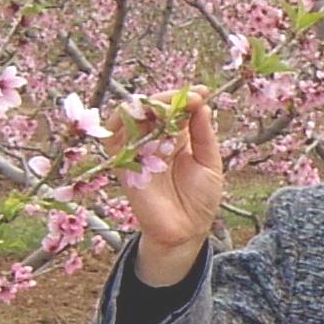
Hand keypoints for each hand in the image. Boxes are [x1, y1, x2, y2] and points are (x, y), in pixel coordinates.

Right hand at [105, 85, 223, 284]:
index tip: (202, 92)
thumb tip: (202, 104)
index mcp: (178, 137)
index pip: (176, 109)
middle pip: (152, 108)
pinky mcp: (123, 164)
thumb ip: (204, 135)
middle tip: (189, 98)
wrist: (187, 231)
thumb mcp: (210, 163)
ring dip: (149, 105)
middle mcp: (155, 140)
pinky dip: (122, 120)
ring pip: (132, 116)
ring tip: (168, 105)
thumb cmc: (200, 199)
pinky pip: (113, 137)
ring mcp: (138, 150)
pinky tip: (143, 114)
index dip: (186, 97)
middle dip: (169, 98)